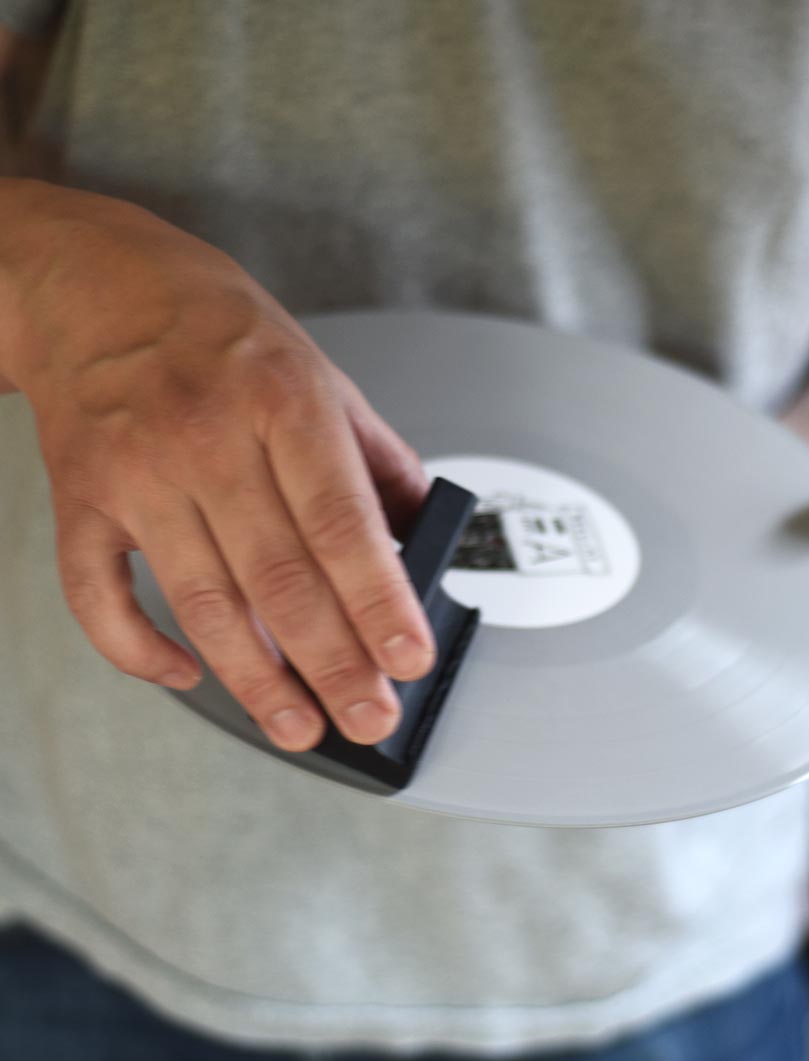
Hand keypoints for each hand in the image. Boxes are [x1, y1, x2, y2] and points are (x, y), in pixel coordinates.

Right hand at [5, 182, 435, 751]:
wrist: (93, 283)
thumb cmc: (218, 329)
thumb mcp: (321, 372)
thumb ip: (377, 459)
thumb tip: (425, 538)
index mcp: (283, 402)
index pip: (341, 523)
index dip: (378, 601)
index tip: (410, 659)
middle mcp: (208, 437)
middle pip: (281, 577)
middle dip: (333, 662)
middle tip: (369, 718)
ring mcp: (137, 472)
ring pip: (203, 599)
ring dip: (256, 678)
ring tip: (300, 727)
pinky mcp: (81, 498)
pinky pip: (99, 594)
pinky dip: (139, 649)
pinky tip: (189, 676)